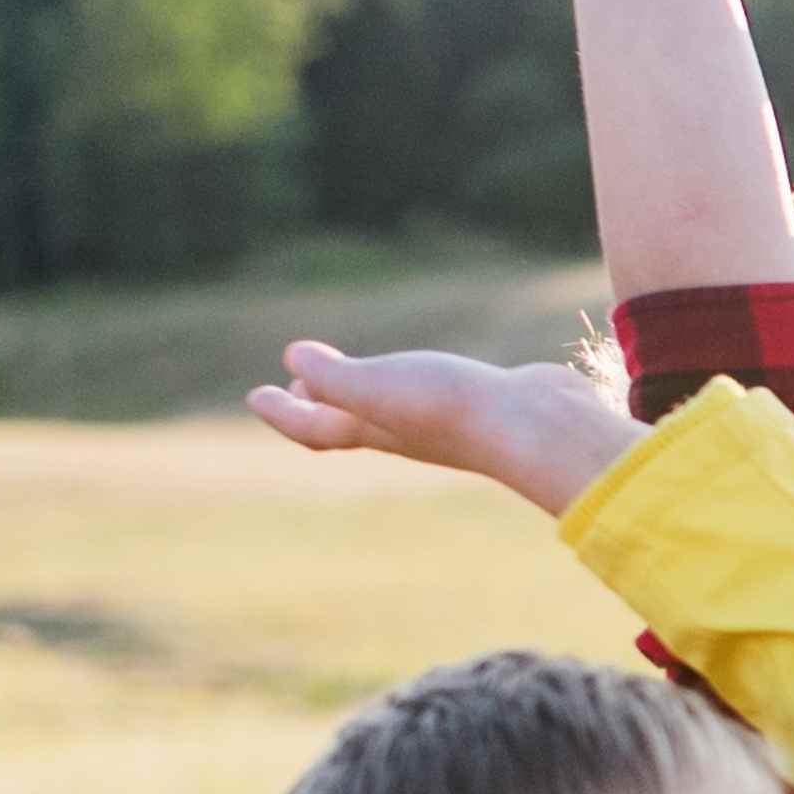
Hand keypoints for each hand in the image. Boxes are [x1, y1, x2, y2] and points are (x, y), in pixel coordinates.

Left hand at [246, 341, 673, 518]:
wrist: (537, 425)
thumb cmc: (452, 409)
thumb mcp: (377, 387)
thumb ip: (332, 377)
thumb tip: (295, 362)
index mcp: (373, 430)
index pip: (313, 426)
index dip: (282, 413)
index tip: (256, 396)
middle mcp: (403, 431)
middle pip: (346, 421)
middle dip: (318, 404)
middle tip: (297, 384)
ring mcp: (441, 421)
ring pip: (386, 408)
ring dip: (360, 392)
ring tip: (349, 372)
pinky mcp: (478, 405)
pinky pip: (427, 393)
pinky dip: (406, 380)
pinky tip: (422, 368)